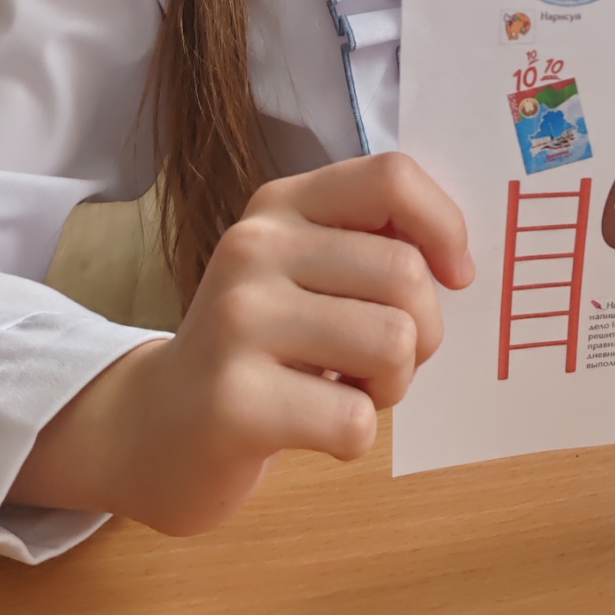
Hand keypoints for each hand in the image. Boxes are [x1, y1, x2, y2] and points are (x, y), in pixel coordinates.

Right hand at [9, 153, 471, 534]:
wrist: (154, 428)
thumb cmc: (261, 347)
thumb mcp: (306, 272)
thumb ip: (373, 245)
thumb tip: (460, 261)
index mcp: (282, 205)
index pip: (392, 177)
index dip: (445, 226)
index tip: (454, 275)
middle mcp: (255, 247)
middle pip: (407, 272)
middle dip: (422, 332)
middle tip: (380, 360)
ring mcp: (239, 321)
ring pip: (392, 343)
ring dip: (391, 386)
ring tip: (344, 391)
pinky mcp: (235, 401)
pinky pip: (356, 420)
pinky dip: (354, 437)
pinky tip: (311, 430)